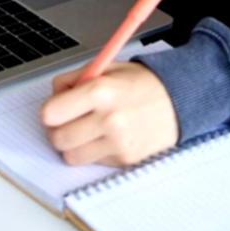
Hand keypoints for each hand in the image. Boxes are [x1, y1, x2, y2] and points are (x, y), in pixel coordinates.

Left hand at [40, 62, 178, 166]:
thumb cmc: (142, 83)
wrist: (179, 101)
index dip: (50, 111)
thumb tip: (54, 95)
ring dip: (74, 145)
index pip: (50, 113)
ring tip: (88, 130)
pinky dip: (95, 152)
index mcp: (100, 91)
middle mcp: (109, 119)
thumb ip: (75, 79)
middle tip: (69, 121)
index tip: (56, 109)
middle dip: (59, 130)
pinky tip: (108, 137)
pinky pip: (93, 162)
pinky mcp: (125, 160)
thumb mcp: (107, 68)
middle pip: (58, 138)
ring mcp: (118, 143)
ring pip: (72, 155)